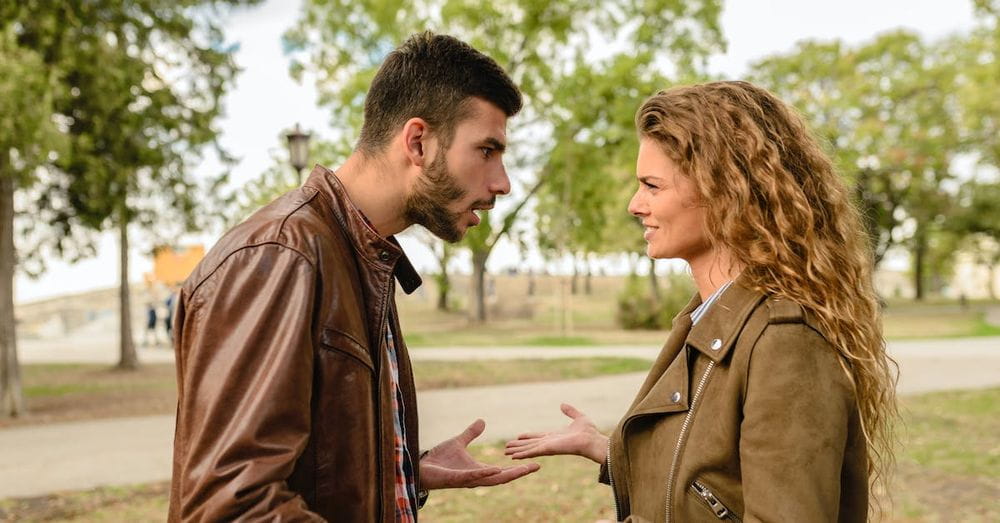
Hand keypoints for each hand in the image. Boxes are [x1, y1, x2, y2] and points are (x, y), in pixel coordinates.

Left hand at [420, 419, 540, 489]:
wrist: (421, 467)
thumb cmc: (439, 459)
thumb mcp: (458, 442)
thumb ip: (471, 434)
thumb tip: (483, 421)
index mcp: (479, 470)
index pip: (503, 470)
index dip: (518, 467)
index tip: (535, 462)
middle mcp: (477, 477)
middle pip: (503, 477)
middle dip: (519, 472)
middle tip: (536, 466)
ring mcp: (467, 479)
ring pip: (492, 479)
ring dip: (507, 474)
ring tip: (523, 469)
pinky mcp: (456, 479)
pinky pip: (473, 477)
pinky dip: (484, 473)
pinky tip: (495, 469)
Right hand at [504, 403, 607, 463]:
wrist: (592, 441)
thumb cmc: (589, 432)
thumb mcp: (579, 417)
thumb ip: (570, 411)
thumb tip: (562, 404)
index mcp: (555, 436)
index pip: (538, 436)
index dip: (528, 437)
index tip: (519, 436)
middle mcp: (550, 442)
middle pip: (530, 444)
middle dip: (519, 445)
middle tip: (507, 447)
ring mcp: (548, 447)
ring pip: (528, 449)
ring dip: (517, 451)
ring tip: (506, 452)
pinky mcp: (548, 449)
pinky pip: (532, 452)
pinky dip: (522, 454)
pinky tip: (513, 456)